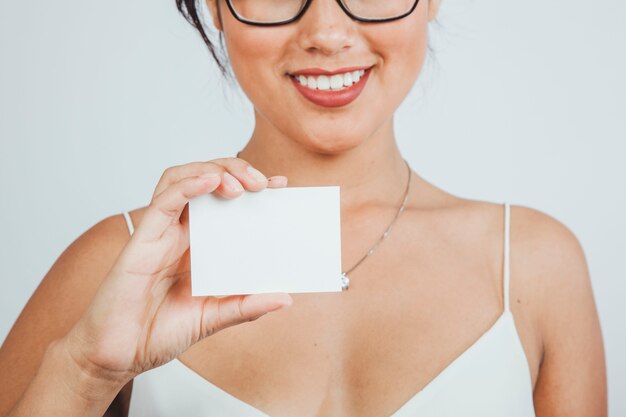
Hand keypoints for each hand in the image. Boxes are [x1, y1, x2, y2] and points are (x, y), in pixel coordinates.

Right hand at [61, 157, 292, 385]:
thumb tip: (284, 299)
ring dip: (213, 171)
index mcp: (200, 245)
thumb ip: (246, 307)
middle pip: (206, 180)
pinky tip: (210, 180)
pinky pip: (165, 201)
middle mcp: (181, 232)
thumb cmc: (158, 333)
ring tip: (240, 183)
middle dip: (236, 171)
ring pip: (183, 179)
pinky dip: (188, 185)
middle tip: (262, 184)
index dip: (251, 187)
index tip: (280, 186)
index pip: (227, 202)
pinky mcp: (143, 238)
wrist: (119, 356)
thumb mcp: (214, 318)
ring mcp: (162, 232)